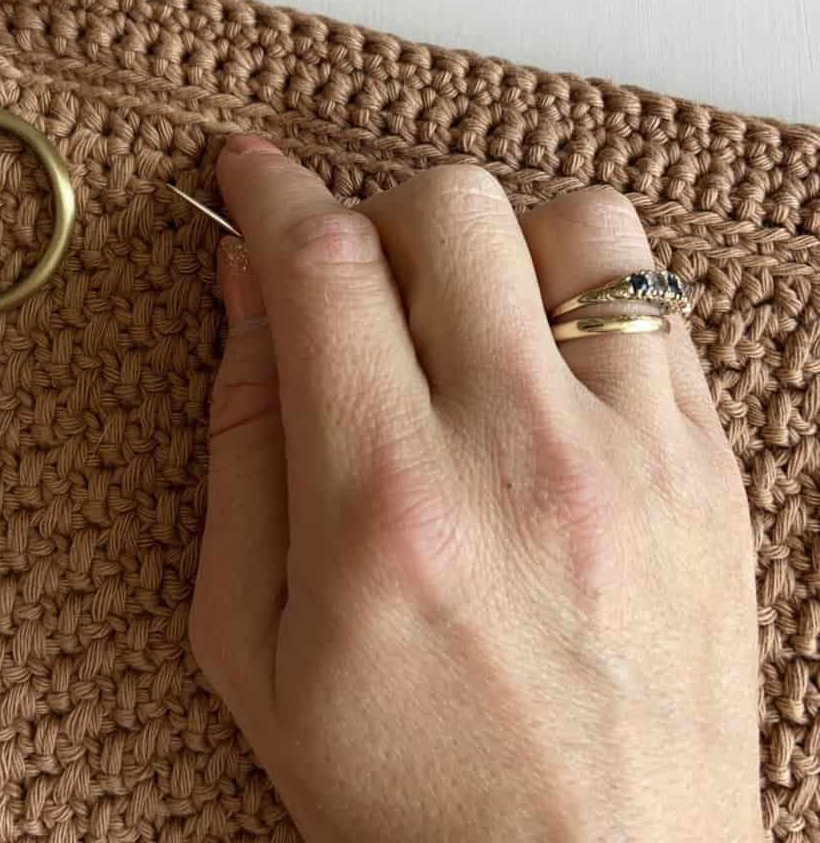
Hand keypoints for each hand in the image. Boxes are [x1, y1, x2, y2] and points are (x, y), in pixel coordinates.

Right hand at [190, 136, 760, 840]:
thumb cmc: (407, 786)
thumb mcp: (252, 638)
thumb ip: (240, 441)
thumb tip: (246, 286)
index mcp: (383, 507)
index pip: (324, 265)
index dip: (273, 190)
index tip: (249, 169)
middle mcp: (522, 457)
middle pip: (450, 207)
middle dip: (376, 212)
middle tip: (356, 284)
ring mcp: (638, 456)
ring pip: (573, 222)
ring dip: (493, 240)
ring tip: (462, 318)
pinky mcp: (710, 470)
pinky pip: (652, 299)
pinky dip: (576, 294)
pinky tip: (539, 367)